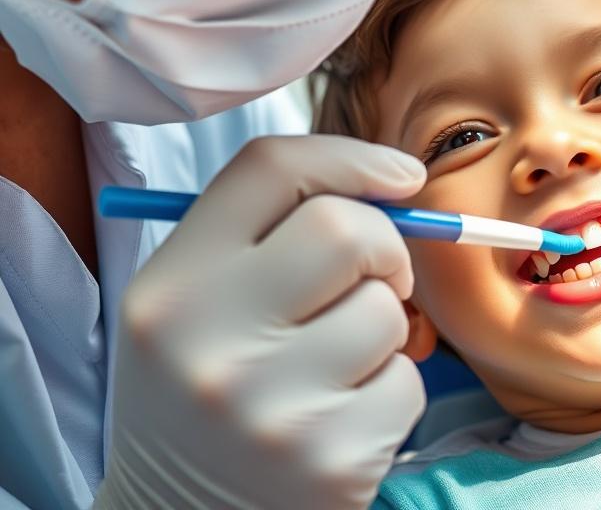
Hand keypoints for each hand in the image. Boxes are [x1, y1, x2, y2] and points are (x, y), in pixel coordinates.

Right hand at [93, 136, 426, 509]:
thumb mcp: (200, 304)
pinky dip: (392, 391)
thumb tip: (396, 181)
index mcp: (173, 284)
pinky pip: (407, 384)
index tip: (399, 177)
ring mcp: (269, 407)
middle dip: (385, 247)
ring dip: (385, 330)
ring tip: (337, 365)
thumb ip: (272, 235)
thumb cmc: (206, 391)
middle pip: (346, 230)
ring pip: (387, 311)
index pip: (271, 169)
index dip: (350, 158)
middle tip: (378, 278)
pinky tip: (342, 417)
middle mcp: (208, 340)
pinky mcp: (328, 462)